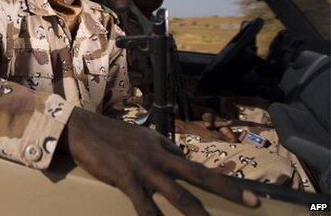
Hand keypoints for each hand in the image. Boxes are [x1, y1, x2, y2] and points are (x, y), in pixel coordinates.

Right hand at [64, 108, 257, 214]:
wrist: (81, 128)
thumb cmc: (110, 134)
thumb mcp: (141, 136)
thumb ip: (162, 147)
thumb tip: (180, 157)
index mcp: (162, 145)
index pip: (195, 165)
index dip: (219, 180)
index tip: (243, 193)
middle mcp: (159, 155)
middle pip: (199, 175)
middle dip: (227, 190)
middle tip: (252, 202)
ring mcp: (143, 167)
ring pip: (178, 195)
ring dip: (198, 214)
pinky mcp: (125, 178)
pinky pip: (144, 207)